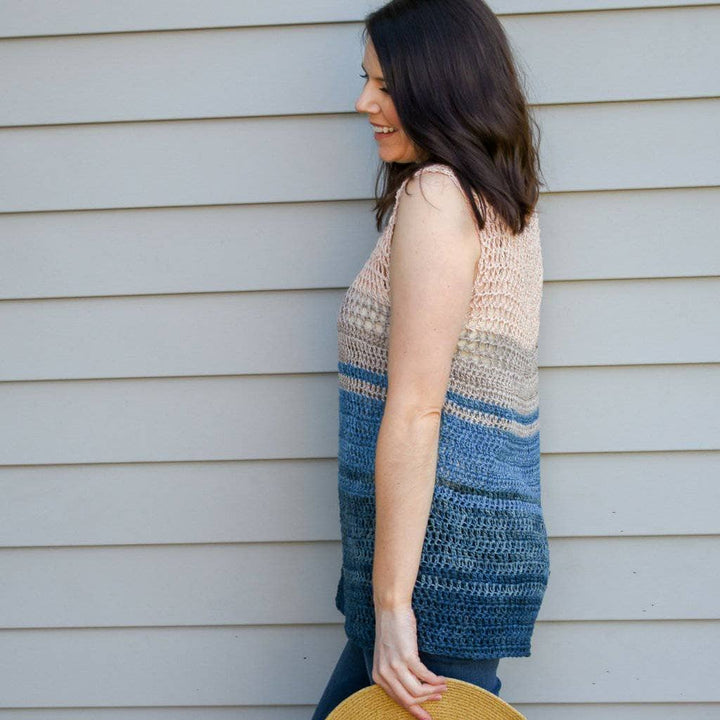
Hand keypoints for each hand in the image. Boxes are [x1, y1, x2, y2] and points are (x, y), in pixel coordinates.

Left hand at [372, 602, 447, 719]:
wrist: (391, 608)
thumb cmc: (392, 629)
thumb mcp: (388, 655)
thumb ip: (395, 673)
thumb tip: (413, 689)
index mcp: (378, 675)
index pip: (398, 700)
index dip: (414, 710)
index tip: (427, 717)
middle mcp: (385, 674)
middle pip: (408, 699)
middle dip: (426, 704)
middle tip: (439, 700)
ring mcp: (395, 666)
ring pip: (417, 691)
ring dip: (433, 691)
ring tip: (443, 687)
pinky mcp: (406, 657)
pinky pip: (424, 677)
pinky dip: (434, 681)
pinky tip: (441, 679)